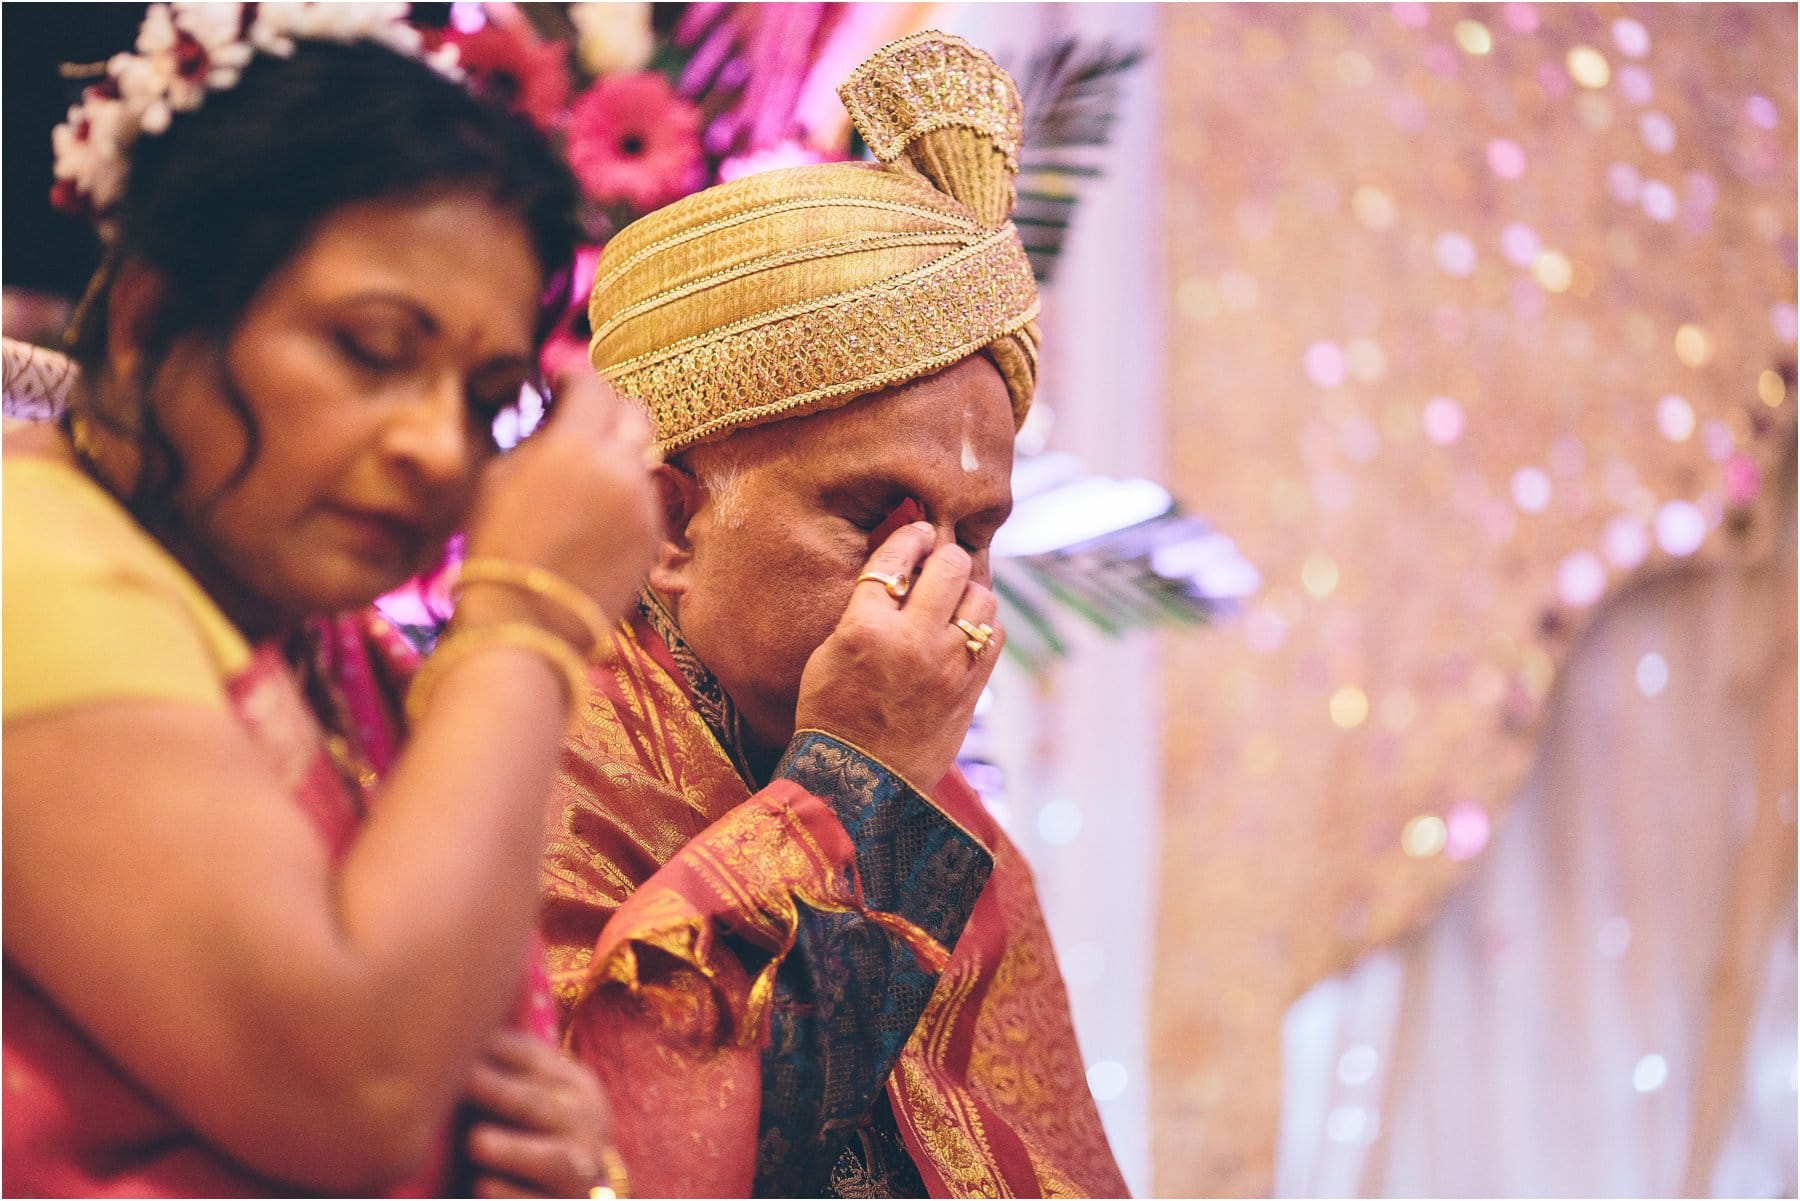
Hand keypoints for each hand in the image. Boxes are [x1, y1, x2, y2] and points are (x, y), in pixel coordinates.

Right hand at [460, 372, 661, 648]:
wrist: (525, 619)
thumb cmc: (495, 546)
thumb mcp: (498, 476)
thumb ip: (534, 437)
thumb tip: (553, 417)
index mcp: (574, 444)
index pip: (592, 385)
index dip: (572, 380)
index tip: (557, 386)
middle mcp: (619, 466)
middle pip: (634, 410)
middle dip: (608, 407)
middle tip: (581, 419)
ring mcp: (643, 503)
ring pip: (641, 454)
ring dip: (616, 452)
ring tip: (583, 471)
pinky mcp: (653, 536)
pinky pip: (644, 495)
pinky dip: (623, 491)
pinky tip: (593, 511)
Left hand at [462, 1029, 619, 1198]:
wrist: (578, 1190)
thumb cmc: (537, 1132)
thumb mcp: (535, 1094)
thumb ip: (506, 1067)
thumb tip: (454, 1020)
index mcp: (576, 1085)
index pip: (534, 1060)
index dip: (497, 1048)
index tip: (459, 1036)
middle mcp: (585, 1124)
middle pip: (539, 1104)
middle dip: (501, 1091)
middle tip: (463, 1078)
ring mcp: (582, 1171)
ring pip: (552, 1159)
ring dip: (514, 1150)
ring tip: (476, 1142)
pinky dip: (511, 1196)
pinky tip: (481, 1187)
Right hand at [793, 521, 1003, 788]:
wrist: (858, 783)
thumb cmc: (831, 718)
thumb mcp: (827, 656)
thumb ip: (862, 612)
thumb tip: (895, 578)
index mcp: (865, 627)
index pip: (896, 557)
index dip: (910, 535)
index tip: (917, 531)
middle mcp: (911, 639)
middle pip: (950, 565)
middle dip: (945, 555)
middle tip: (939, 561)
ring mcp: (947, 664)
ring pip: (982, 596)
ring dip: (968, 591)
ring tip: (953, 599)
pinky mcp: (971, 689)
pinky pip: (994, 635)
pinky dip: (983, 626)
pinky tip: (965, 632)